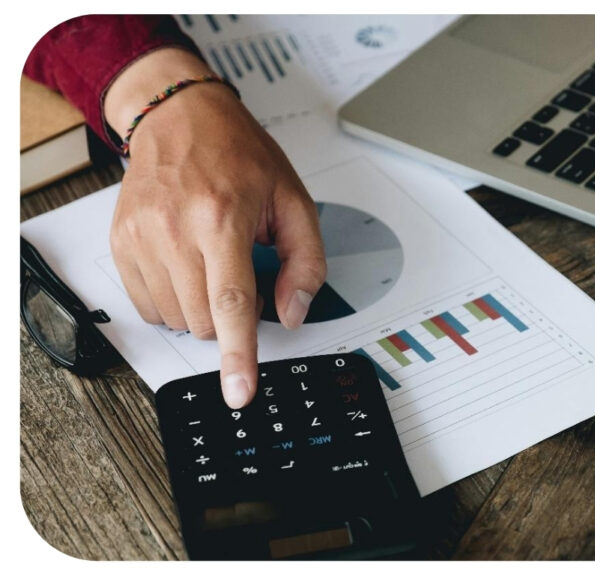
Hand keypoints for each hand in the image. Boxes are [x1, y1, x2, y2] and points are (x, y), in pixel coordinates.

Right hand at [105, 48, 325, 408]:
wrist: (180, 117)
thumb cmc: (239, 155)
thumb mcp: (294, 201)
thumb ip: (305, 262)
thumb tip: (292, 314)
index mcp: (222, 218)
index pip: (231, 303)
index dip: (238, 355)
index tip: (239, 392)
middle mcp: (175, 230)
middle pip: (205, 319)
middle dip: (230, 315)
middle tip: (240, 273)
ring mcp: (141, 237)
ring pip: (176, 319)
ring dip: (202, 308)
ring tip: (212, 262)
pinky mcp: (121, 243)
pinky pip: (149, 305)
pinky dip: (175, 299)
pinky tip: (186, 264)